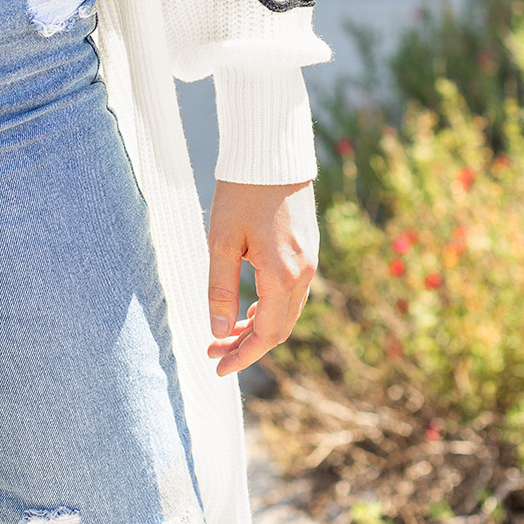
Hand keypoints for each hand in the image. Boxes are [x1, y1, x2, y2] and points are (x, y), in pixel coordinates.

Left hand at [206, 179, 318, 376]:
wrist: (270, 154)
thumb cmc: (241, 193)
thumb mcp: (221, 242)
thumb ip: (221, 290)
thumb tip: (219, 332)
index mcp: (283, 274)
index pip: (267, 334)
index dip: (242, 357)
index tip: (217, 369)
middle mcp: (303, 272)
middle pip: (280, 328)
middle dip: (247, 346)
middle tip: (214, 352)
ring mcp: (309, 260)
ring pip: (286, 311)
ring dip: (258, 328)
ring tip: (225, 333)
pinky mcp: (307, 248)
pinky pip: (292, 293)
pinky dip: (270, 308)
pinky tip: (249, 308)